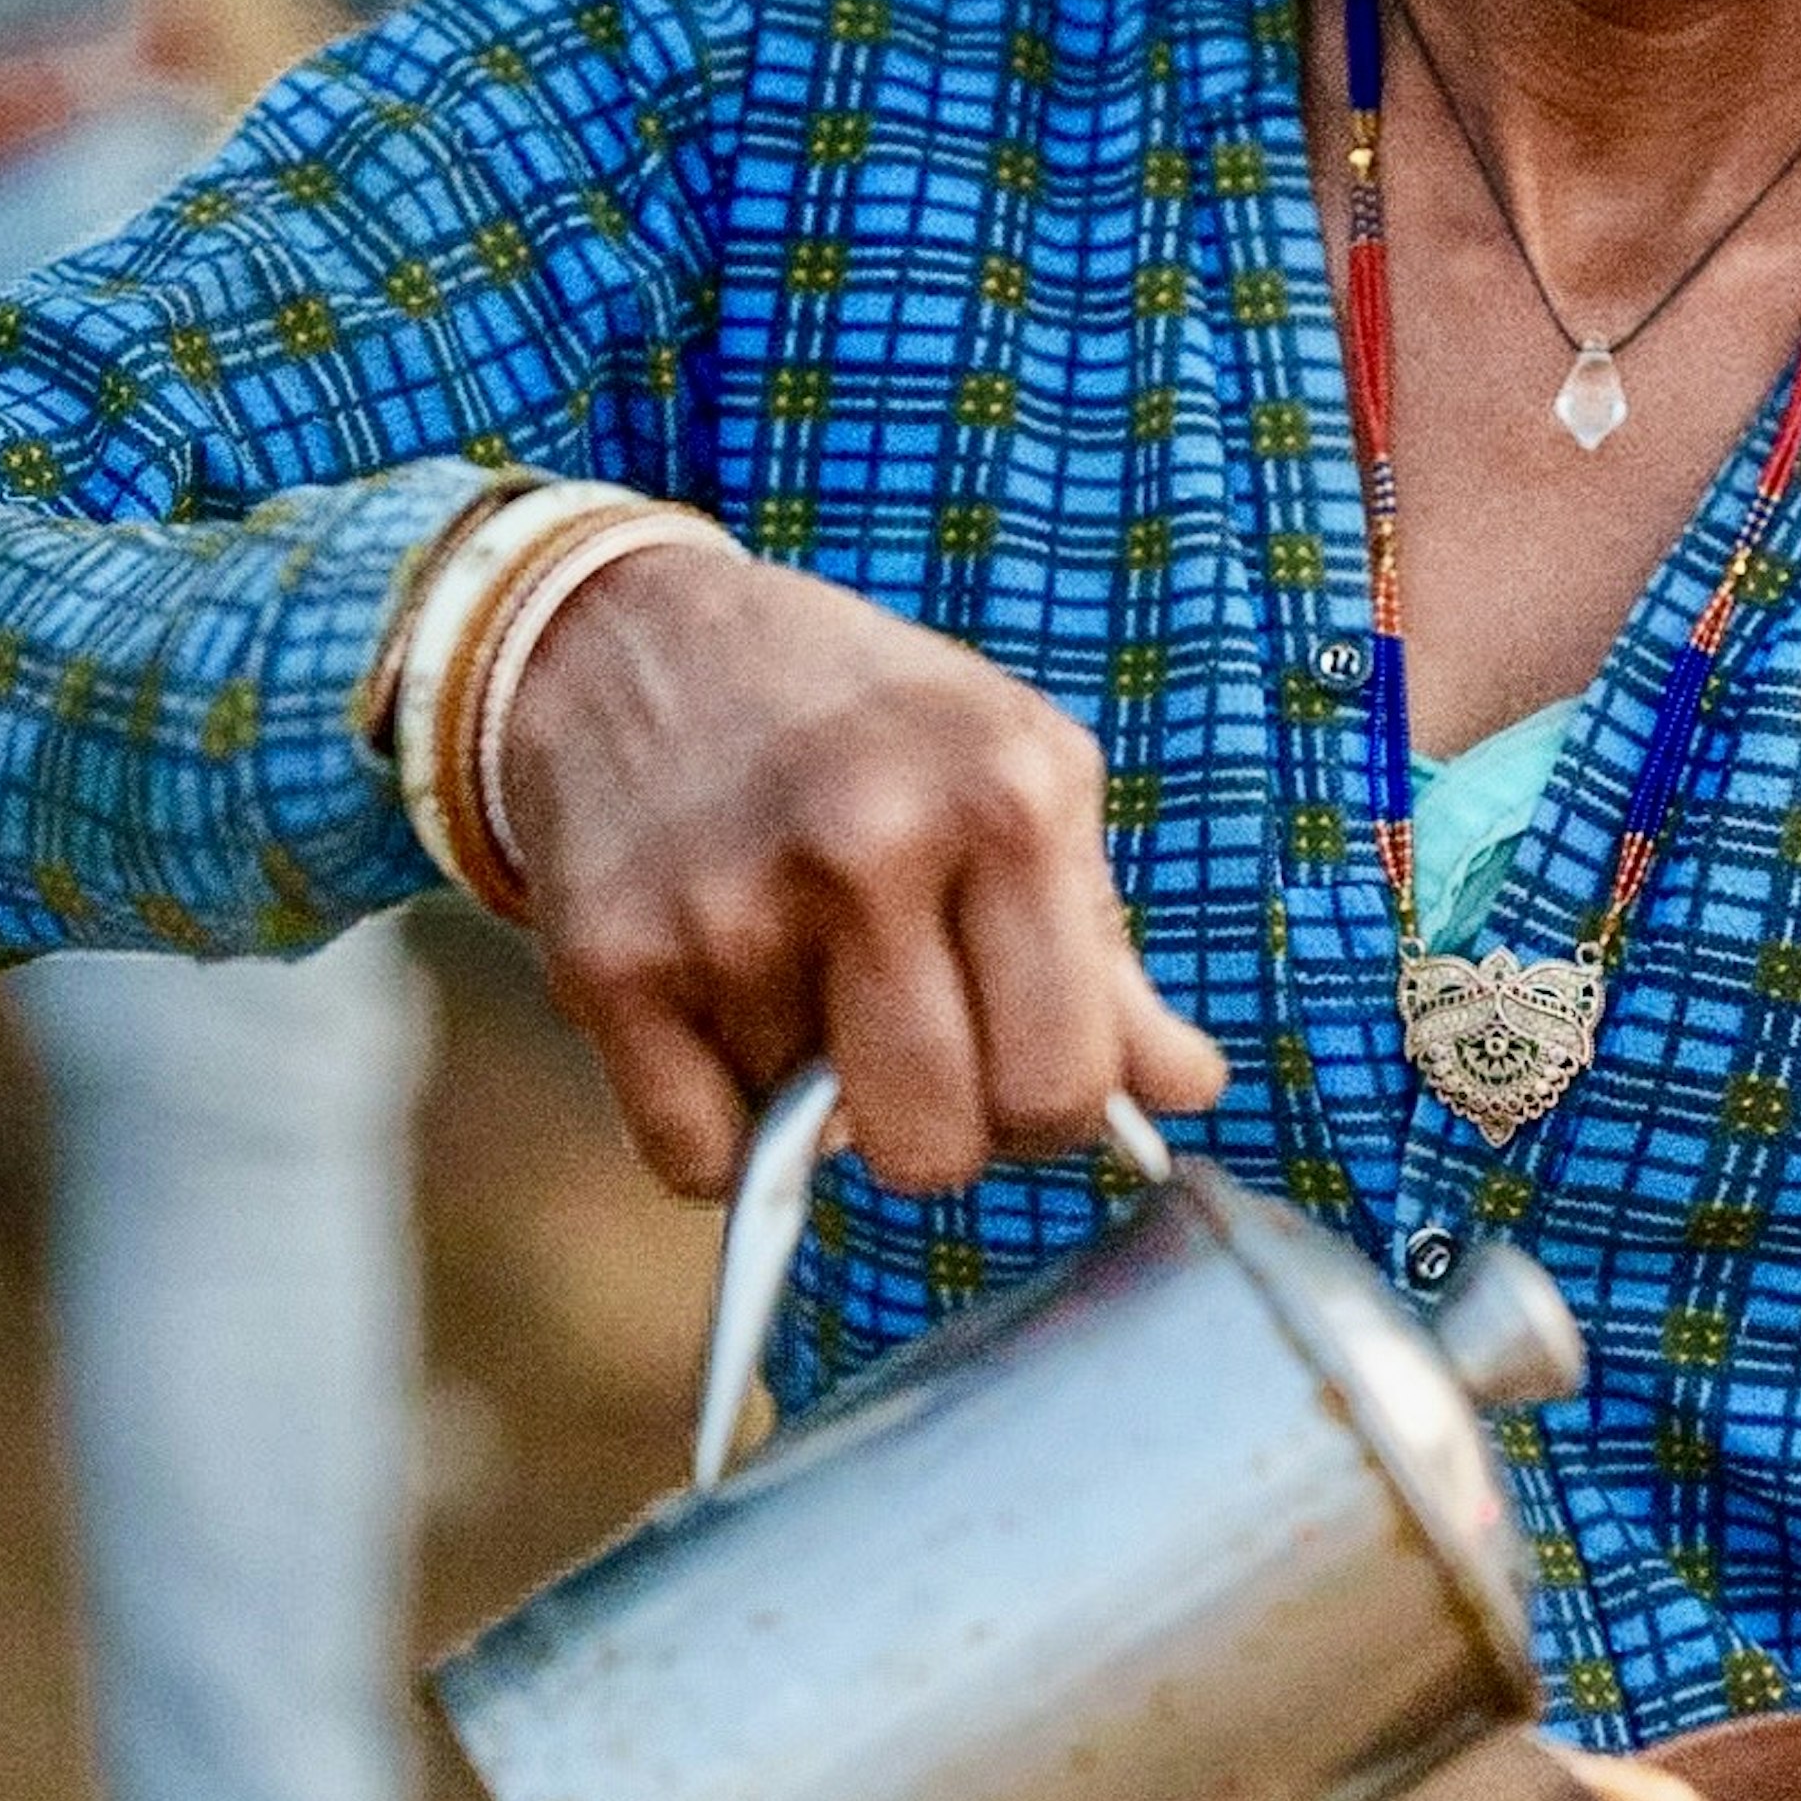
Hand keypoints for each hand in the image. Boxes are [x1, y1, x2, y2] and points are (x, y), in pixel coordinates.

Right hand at [493, 540, 1225, 1198]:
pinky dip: (716, 1129)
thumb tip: (1188, 1092)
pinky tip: (726, 1021)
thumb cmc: (860, 721)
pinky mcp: (611, 961)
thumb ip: (1105, 950)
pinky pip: (695, 1160)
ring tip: (799, 973)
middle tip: (911, 1050)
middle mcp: (870, 845)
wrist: (636, 640)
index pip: (1063, 1082)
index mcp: (1007, 799)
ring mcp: (731, 907)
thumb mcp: (1017, 782)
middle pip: (938, 1148)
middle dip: (935, 1131)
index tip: (1017, 1070)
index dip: (1047, 1111)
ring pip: (810, 1148)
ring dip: (812, 1098)